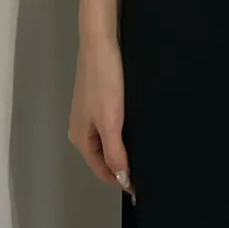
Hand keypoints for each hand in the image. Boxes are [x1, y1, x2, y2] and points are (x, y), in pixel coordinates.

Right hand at [68, 34, 135, 202]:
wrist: (101, 41)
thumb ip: (115, 152)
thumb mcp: (111, 120)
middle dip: (122, 165)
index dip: (120, 179)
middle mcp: (82, 127)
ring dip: (124, 148)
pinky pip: (111, 124)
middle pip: (103, 156)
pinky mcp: (100, 98)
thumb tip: (121, 179)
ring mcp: (90, 112)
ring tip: (146, 151)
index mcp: (80, 137)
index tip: (142, 186)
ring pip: (108, 140)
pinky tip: (137, 128)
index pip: (101, 169)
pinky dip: (123, 131)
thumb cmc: (104, 80)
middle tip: (148, 169)